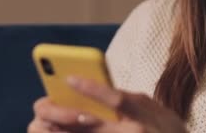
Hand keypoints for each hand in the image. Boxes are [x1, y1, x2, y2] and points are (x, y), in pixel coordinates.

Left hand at [27, 76, 186, 132]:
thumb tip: (96, 91)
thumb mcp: (152, 108)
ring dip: (58, 132)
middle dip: (60, 115)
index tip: (69, 78)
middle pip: (89, 125)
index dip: (92, 88)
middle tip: (41, 106)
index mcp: (143, 114)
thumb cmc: (165, 129)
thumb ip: (128, 99)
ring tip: (40, 125)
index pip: (116, 100)